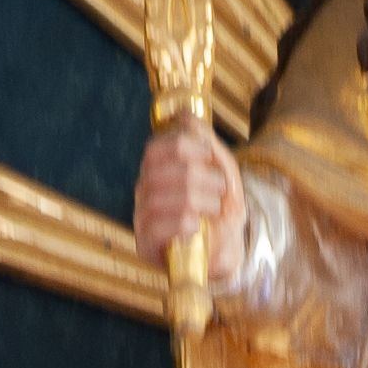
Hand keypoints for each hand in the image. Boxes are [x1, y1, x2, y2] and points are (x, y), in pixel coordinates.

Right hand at [135, 119, 247, 287]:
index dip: (185, 147)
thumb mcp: (223, 174)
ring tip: (213, 210)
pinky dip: (187, 223)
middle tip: (218, 189)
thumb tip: (186, 116)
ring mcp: (141, 217)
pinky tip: (197, 227)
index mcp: (157, 170)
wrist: (226, 252)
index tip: (208, 156)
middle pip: (164, 170)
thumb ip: (207, 144)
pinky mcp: (145, 243)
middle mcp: (144, 191)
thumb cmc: (220, 212)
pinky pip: (161, 225)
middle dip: (202, 177)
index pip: (156, 148)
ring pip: (167, 197)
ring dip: (202, 201)